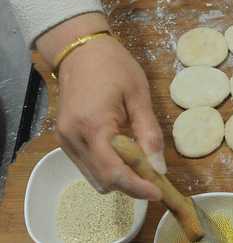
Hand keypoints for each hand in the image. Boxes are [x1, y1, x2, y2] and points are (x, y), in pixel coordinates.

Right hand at [37, 13, 165, 199]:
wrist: (81, 50)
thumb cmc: (114, 67)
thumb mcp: (139, 96)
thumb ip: (149, 134)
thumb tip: (159, 168)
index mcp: (94, 126)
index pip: (115, 172)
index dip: (137, 187)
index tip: (158, 192)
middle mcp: (74, 139)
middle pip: (103, 180)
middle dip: (130, 184)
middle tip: (154, 175)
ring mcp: (65, 141)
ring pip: (94, 177)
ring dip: (119, 177)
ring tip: (140, 162)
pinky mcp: (64, 140)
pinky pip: (87, 165)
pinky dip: (107, 167)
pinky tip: (123, 153)